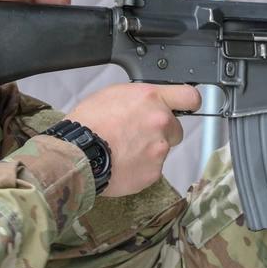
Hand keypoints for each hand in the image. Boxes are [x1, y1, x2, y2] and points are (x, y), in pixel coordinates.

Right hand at [65, 83, 200, 196]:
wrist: (77, 154)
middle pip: (176, 129)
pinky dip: (140, 168)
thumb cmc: (87, 123)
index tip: (185, 107)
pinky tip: (122, 163)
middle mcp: (160, 122)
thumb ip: (139, 99)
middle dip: (162, 133)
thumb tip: (147, 103)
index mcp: (151, 99)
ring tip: (122, 151)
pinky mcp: (153, 172)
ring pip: (162, 150)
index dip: (188, 102)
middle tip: (138, 135)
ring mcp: (159, 149)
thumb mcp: (112, 95)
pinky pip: (152, 169)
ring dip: (148, 151)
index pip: (189, 96)